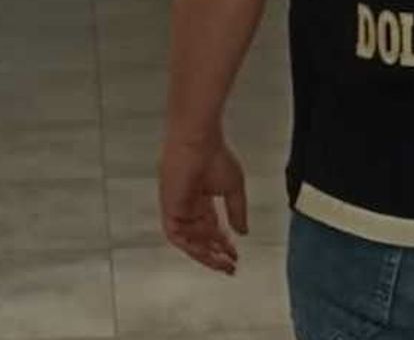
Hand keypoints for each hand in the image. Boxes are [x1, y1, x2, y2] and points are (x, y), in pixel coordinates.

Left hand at [158, 137, 248, 274]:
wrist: (198, 144)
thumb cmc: (215, 158)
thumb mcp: (234, 188)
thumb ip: (238, 212)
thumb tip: (243, 232)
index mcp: (202, 202)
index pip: (212, 230)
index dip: (223, 245)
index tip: (236, 257)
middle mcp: (188, 209)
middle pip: (200, 240)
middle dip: (214, 256)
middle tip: (229, 267)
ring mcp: (178, 210)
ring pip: (189, 241)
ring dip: (205, 253)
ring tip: (223, 261)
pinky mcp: (170, 209)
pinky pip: (181, 233)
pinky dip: (196, 240)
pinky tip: (213, 241)